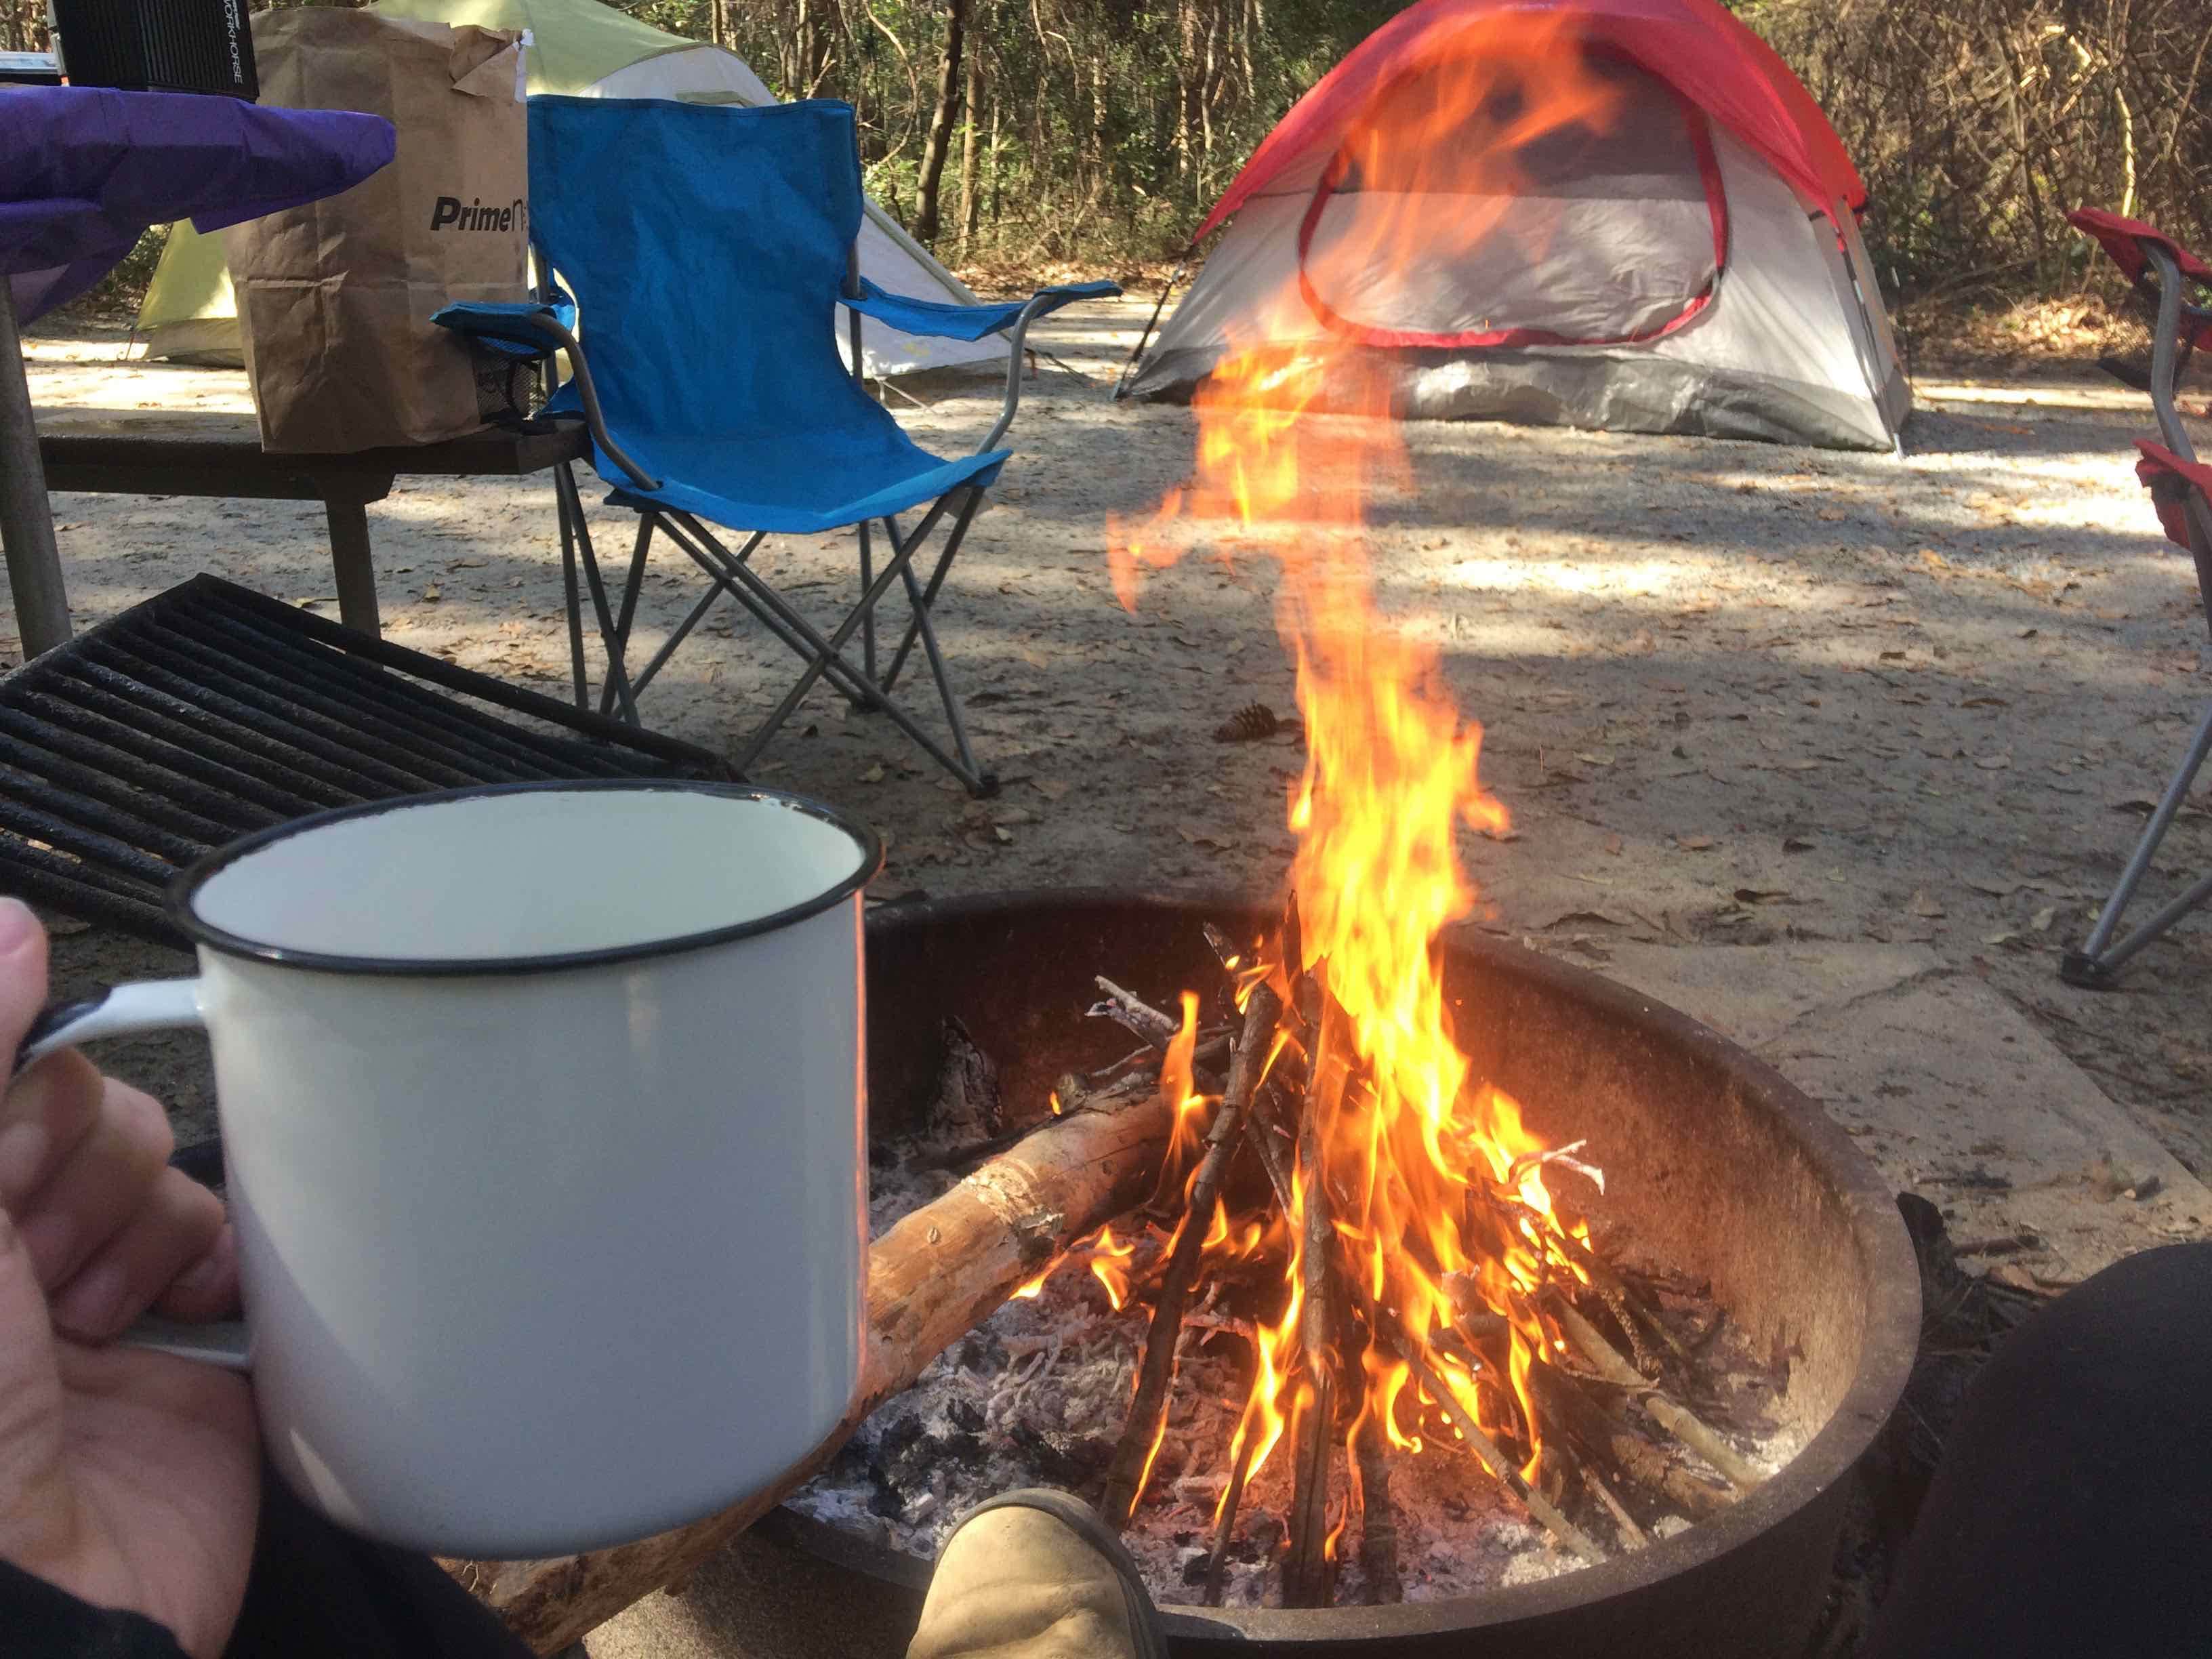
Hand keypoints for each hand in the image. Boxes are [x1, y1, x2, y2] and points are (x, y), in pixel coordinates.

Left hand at [0, 900, 259, 1657]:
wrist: (32, 1595)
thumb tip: (10, 920)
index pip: (15, 1080)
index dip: (26, 1114)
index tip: (6, 1187)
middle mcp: (9, 1250)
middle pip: (95, 1119)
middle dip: (79, 1184)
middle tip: (39, 1275)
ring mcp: (98, 1305)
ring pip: (172, 1179)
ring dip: (143, 1238)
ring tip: (99, 1324)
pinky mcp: (187, 1360)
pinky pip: (237, 1261)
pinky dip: (220, 1277)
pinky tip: (181, 1320)